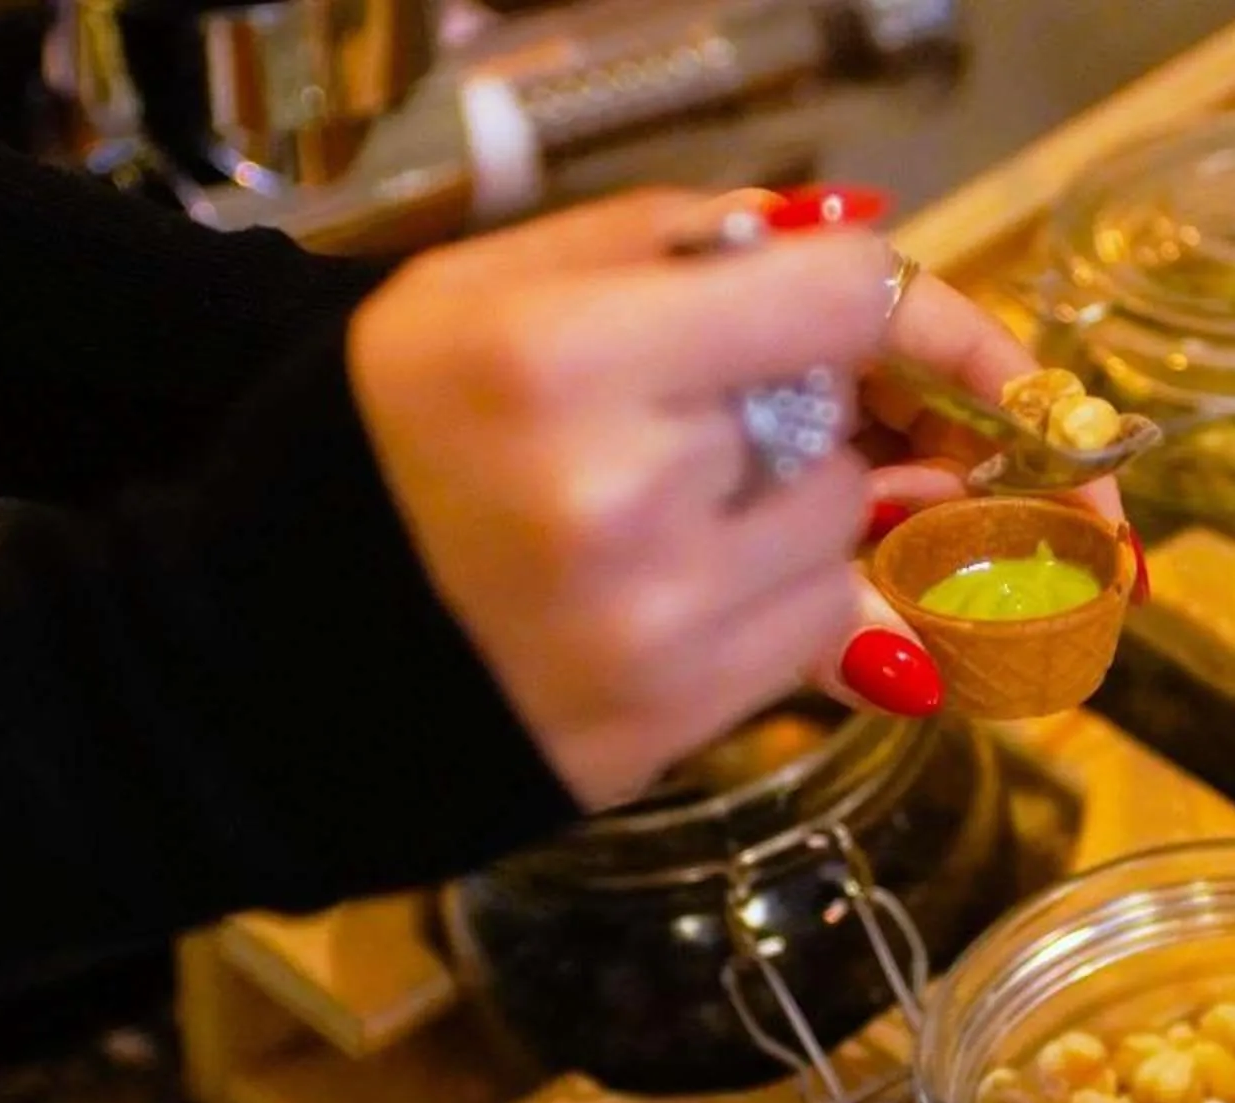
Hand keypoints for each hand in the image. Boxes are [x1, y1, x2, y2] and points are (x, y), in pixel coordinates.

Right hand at [350, 186, 1142, 813]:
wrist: (273, 660)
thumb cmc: (381, 444)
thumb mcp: (485, 288)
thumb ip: (676, 246)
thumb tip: (854, 246)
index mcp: (568, 359)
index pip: (845, 305)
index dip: (935, 319)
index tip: (962, 346)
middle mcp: (622, 500)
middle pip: (854, 433)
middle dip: (851, 422)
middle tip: (800, 419)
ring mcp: (654, 630)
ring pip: (845, 544)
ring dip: (813, 517)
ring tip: (695, 506)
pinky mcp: (671, 725)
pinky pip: (814, 641)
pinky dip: (790, 602)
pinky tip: (695, 583)